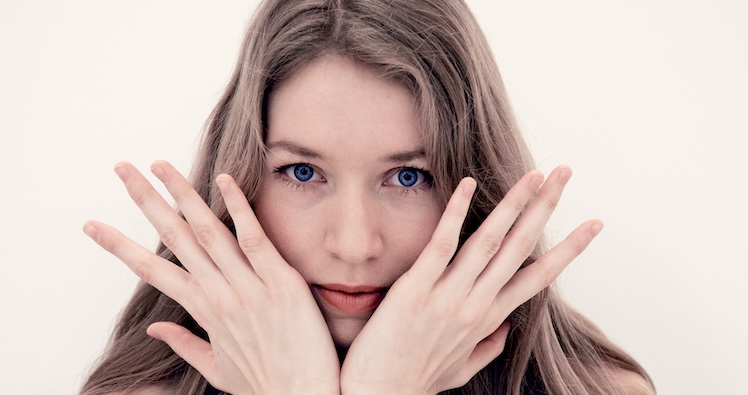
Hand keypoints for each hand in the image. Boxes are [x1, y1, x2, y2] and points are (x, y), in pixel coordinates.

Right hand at [83, 161, 339, 394]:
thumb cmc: (265, 386)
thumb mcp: (216, 369)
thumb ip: (184, 344)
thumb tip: (155, 329)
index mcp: (201, 312)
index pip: (151, 270)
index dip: (119, 245)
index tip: (93, 224)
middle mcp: (218, 295)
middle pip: (174, 238)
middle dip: (145, 200)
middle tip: (122, 168)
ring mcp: (248, 287)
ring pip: (208, 231)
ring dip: (182, 194)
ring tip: (159, 164)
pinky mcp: (281, 283)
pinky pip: (255, 239)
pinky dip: (238, 208)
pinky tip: (223, 180)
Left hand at [340, 166, 601, 393]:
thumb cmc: (416, 381)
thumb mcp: (461, 369)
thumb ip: (488, 347)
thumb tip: (506, 329)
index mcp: (489, 319)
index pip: (539, 276)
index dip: (569, 248)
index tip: (593, 224)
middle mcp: (476, 304)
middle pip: (521, 247)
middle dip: (546, 207)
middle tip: (566, 173)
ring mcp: (448, 296)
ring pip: (490, 241)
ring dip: (515, 203)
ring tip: (536, 173)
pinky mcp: (415, 290)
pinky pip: (441, 244)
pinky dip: (456, 212)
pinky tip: (468, 183)